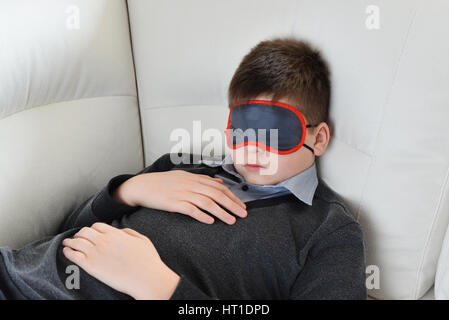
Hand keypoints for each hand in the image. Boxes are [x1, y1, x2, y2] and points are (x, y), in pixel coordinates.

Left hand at [62, 222, 179, 299]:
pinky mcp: (92, 267)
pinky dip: (68, 252)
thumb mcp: (142, 240)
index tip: (90, 233)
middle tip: (77, 237)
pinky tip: (66, 251)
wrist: (146, 278)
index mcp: (116, 234)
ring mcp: (96, 253)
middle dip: (79, 234)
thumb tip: (120, 231)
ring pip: (77, 242)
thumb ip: (129, 232)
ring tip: (66, 243)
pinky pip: (74, 256)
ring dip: (70, 241)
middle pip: (84, 232)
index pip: (97, 226)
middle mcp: (104, 241)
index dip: (92, 229)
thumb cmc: (148, 261)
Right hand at [112, 170, 246, 224]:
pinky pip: (190, 209)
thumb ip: (202, 178)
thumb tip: (218, 181)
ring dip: (221, 212)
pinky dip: (201, 215)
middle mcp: (191, 185)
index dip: (232, 197)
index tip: (242, 206)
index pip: (219, 187)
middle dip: (232, 205)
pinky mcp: (173, 203)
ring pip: (207, 202)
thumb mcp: (184, 176)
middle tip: (243, 214)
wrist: (142, 186)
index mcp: (195, 178)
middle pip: (217, 195)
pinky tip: (210, 221)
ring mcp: (182, 194)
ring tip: (232, 221)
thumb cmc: (163, 182)